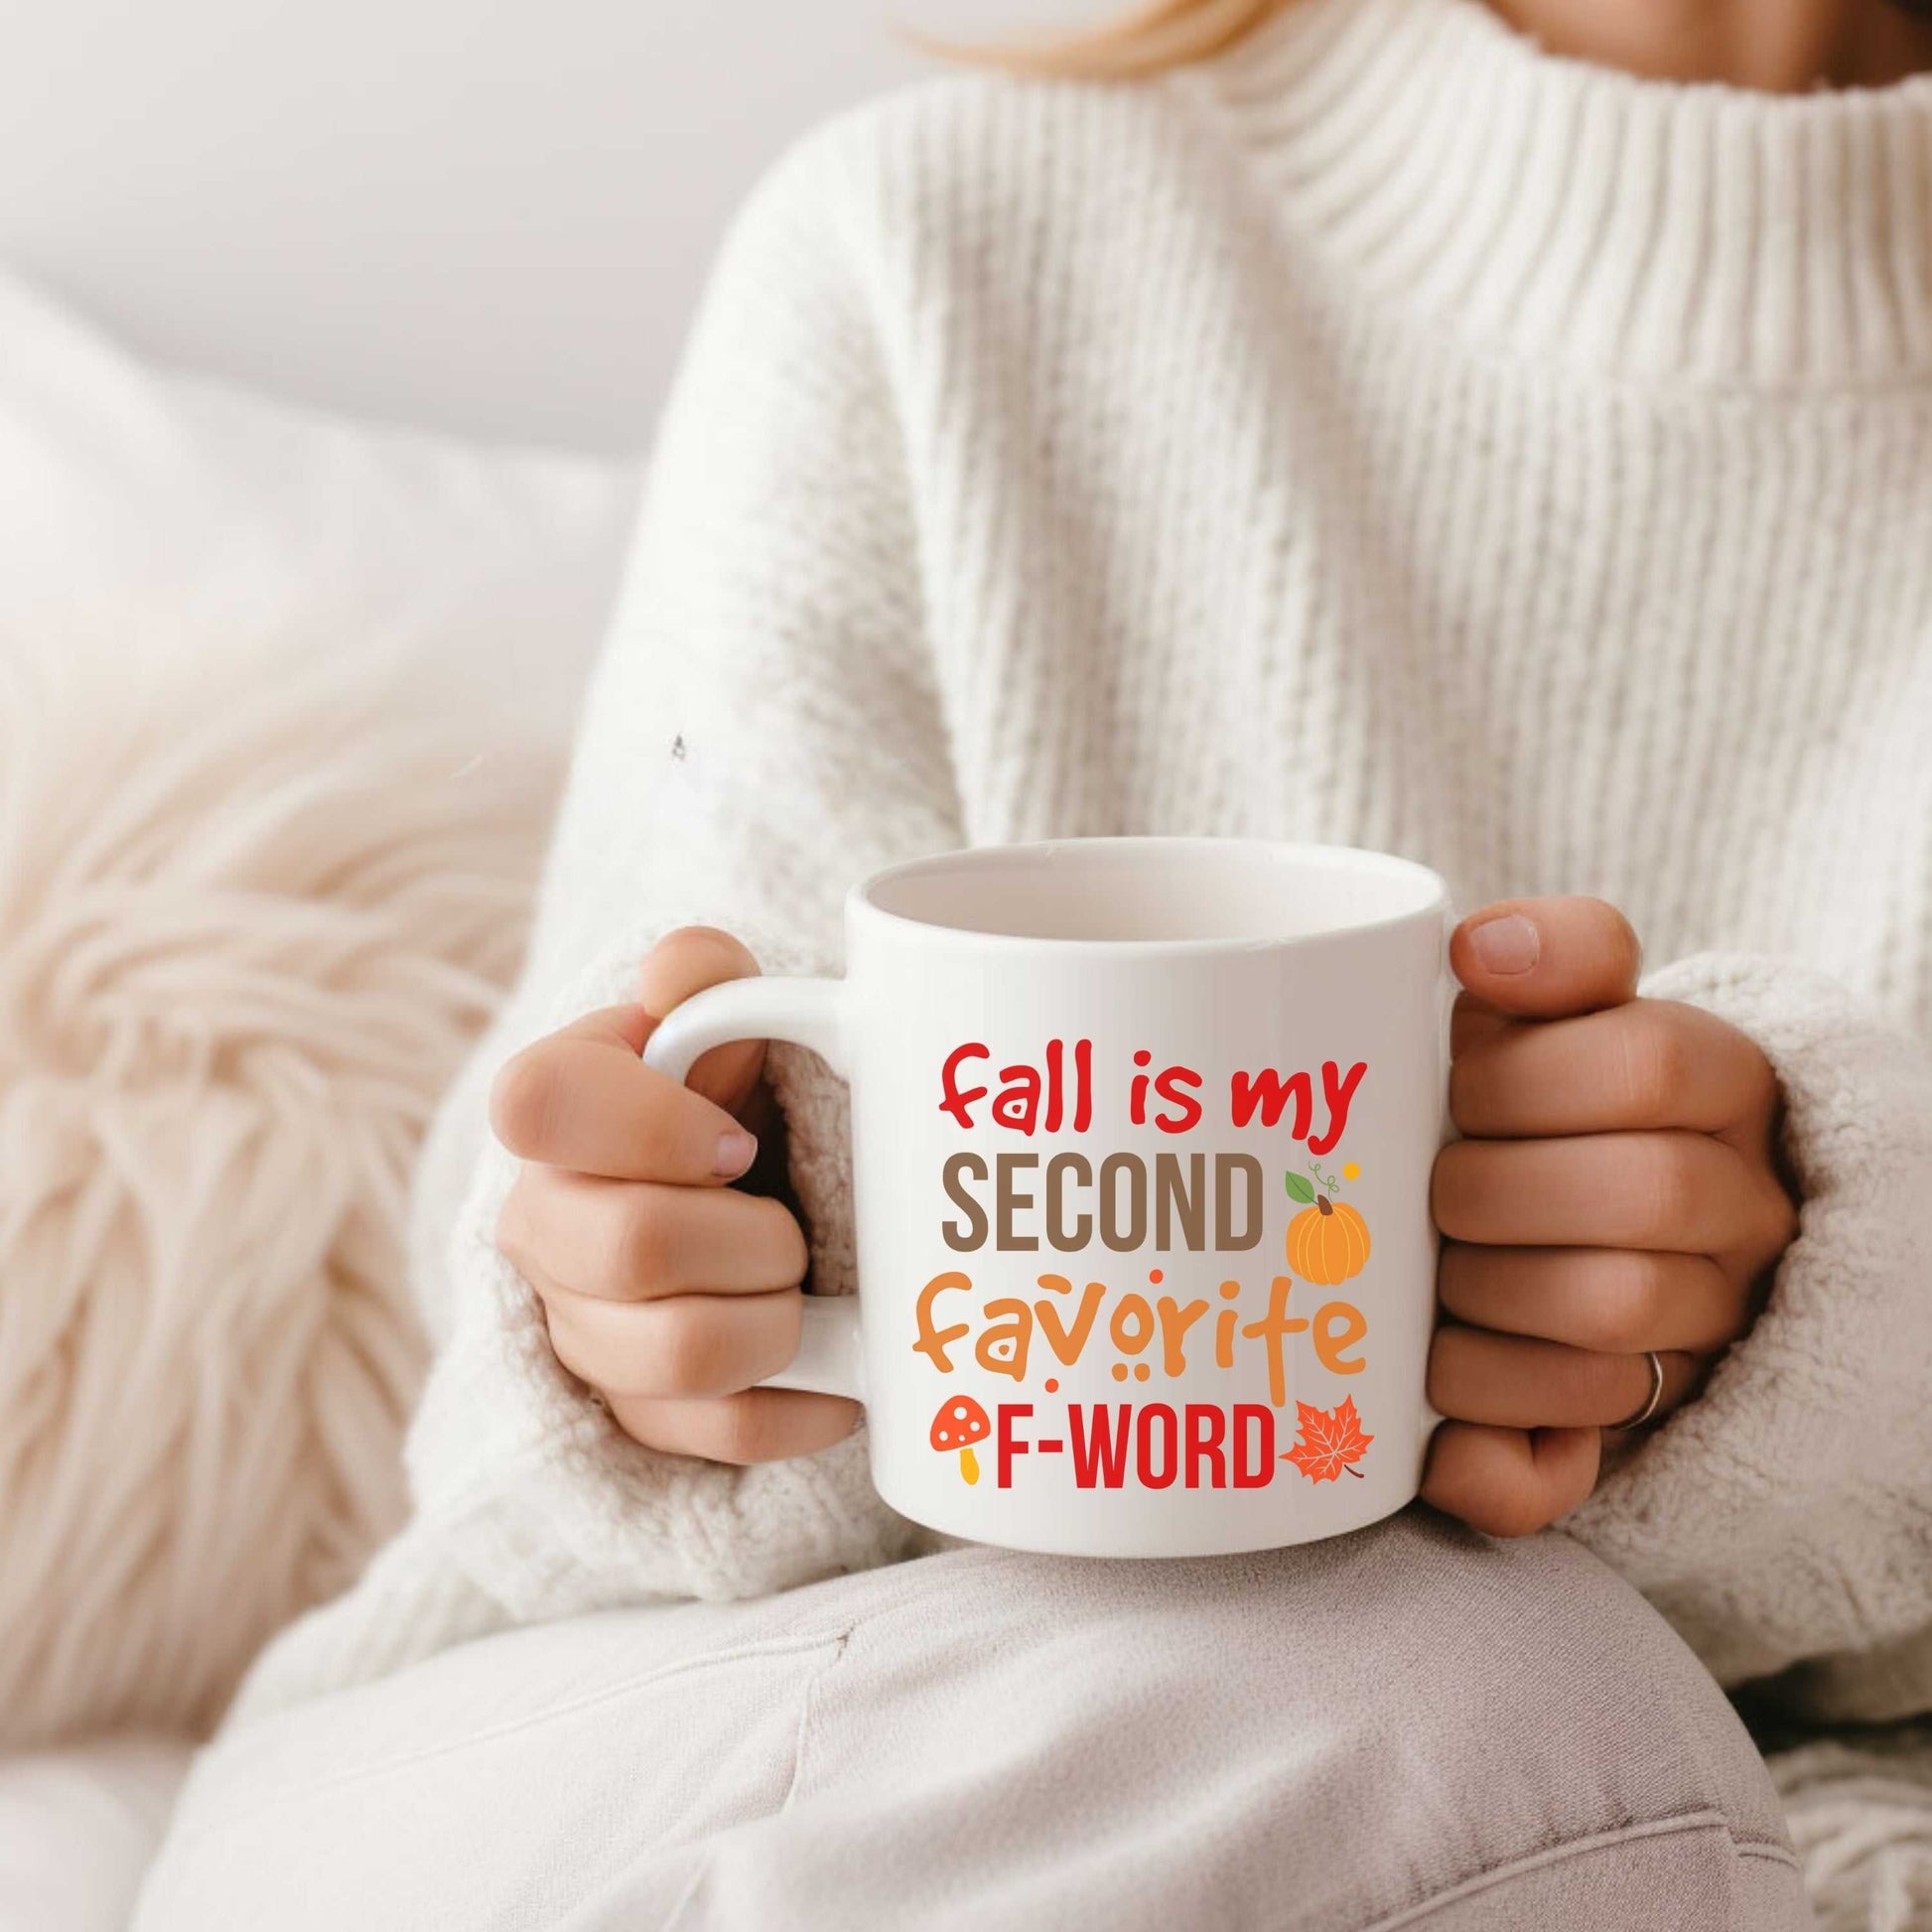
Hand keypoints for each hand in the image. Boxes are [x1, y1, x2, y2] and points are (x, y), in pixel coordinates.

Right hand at [491, 927, 859, 1462]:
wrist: (745, 1190)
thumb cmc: (734, 1090)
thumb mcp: (728, 1016)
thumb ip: (706, 978)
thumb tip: (679, 976)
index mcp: (552, 1108)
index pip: (538, 1102)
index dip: (651, 1126)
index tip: (736, 1141)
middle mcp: (543, 1221)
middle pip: (629, 1247)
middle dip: (749, 1237)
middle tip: (789, 1228)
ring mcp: (581, 1326)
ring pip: (676, 1355)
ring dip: (776, 1322)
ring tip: (801, 1290)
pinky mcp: (636, 1411)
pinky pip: (724, 1433)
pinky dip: (807, 1405)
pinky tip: (842, 1375)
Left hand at [1420, 898, 1797, 1536]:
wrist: (1601, 1226)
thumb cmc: (1545, 1102)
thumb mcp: (1558, 1012)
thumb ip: (1548, 955)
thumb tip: (1483, 949)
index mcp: (1726, 1088)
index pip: (1652, 1062)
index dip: (1523, 1076)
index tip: (1460, 1081)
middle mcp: (1740, 1213)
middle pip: (1643, 1194)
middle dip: (1494, 1188)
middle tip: (1435, 1189)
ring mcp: (1701, 1334)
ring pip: (1614, 1322)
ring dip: (1484, 1298)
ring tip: (1431, 1277)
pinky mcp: (1622, 1440)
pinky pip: (1564, 1471)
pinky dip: (1487, 1458)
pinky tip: (1433, 1436)